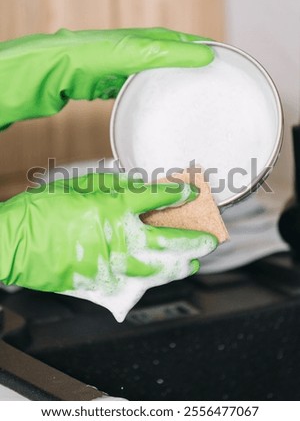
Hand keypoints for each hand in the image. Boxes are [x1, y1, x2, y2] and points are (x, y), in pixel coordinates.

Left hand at [0, 27, 212, 128]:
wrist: (62, 69)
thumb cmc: (97, 56)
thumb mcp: (139, 53)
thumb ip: (171, 54)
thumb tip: (206, 57)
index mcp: (153, 40)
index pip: (189, 45)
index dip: (208, 55)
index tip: (227, 70)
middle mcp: (145, 53)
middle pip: (177, 64)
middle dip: (194, 77)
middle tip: (213, 94)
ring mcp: (132, 70)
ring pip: (161, 80)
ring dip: (174, 91)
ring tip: (191, 107)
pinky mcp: (119, 86)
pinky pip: (143, 93)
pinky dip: (154, 101)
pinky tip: (160, 112)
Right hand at [0, 174, 217, 319]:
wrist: (15, 242)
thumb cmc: (42, 210)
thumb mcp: (79, 186)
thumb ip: (113, 189)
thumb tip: (140, 189)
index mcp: (113, 207)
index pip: (158, 197)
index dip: (179, 193)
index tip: (191, 192)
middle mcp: (119, 237)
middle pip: (170, 241)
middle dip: (194, 240)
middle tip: (210, 240)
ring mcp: (112, 264)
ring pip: (158, 269)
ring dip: (180, 266)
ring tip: (192, 264)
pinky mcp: (101, 283)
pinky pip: (134, 284)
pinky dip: (150, 280)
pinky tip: (158, 277)